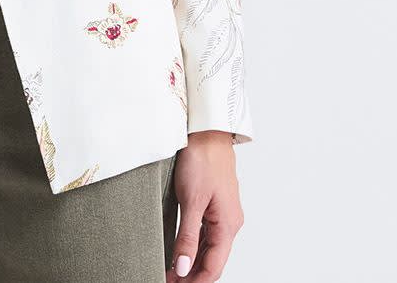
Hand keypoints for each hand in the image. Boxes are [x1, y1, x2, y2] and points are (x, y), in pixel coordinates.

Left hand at [167, 130, 244, 281]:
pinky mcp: (214, 201)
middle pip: (212, 259)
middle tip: (167, 279)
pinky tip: (180, 248)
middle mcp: (229, 221)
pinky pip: (206, 231)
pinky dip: (194, 244)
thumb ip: (188, 236)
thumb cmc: (202, 158)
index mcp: (228, 225)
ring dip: (192, 260)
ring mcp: (222, 212)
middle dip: (192, 274)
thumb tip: (183, 267)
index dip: (194, 281)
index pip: (214, 267)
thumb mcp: (191, 200)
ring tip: (170, 269)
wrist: (207, 129)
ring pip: (209, 246)